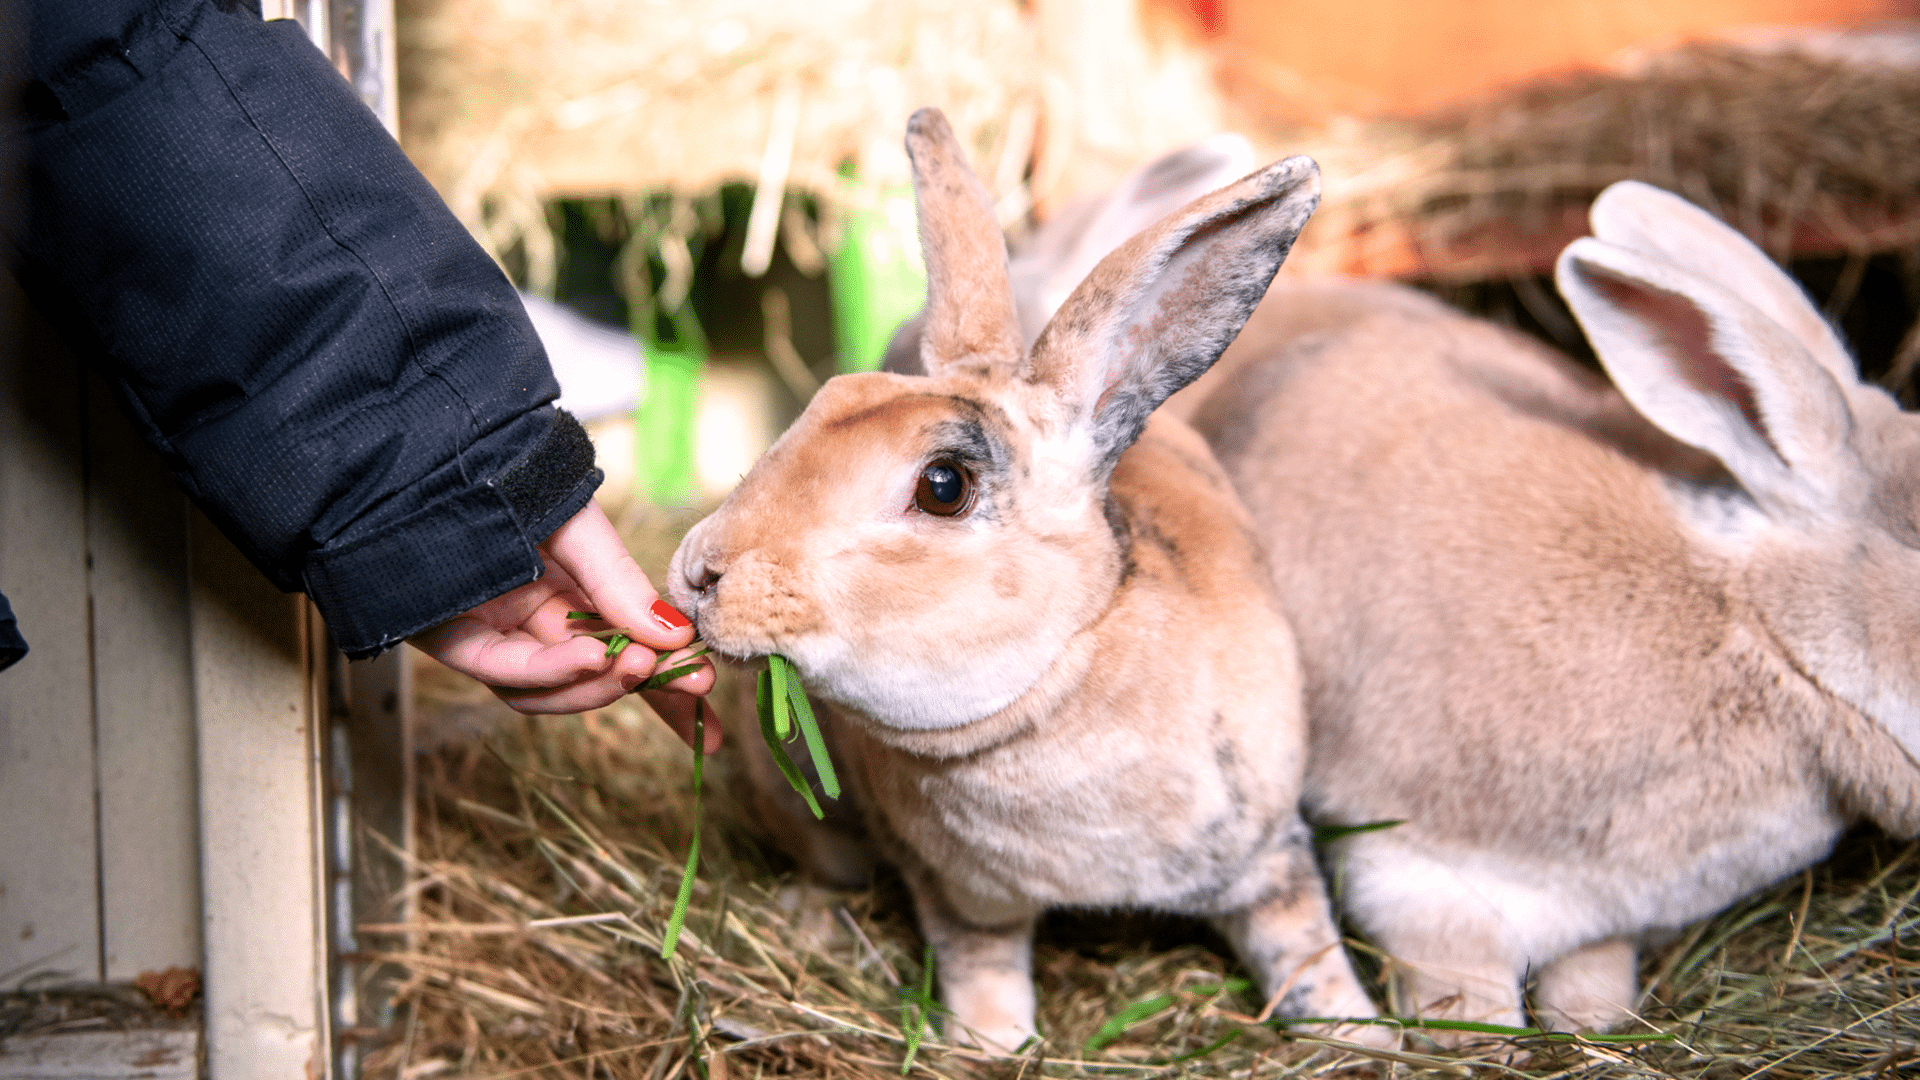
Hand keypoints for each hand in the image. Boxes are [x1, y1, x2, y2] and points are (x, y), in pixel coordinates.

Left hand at [410, 501, 720, 750]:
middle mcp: (531, 623)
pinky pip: (504, 671)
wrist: (439, 449)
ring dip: (598, 686)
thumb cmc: (508, 475)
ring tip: (637, 664)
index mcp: (568, 595)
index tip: (711, 720)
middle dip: (644, 690)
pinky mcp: (451, 639)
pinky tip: (590, 657)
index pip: (625, 654)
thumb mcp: (583, 527)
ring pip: (548, 691)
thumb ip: (622, 583)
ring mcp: (492, 635)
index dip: (666, 691)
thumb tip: (677, 635)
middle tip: (692, 685)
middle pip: (591, 681)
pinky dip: (551, 670)